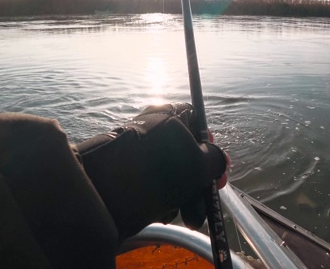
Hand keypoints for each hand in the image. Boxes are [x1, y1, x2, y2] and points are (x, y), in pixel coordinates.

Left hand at [77, 103, 229, 237]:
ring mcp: (138, 147)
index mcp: (170, 114)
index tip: (217, 163)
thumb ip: (216, 160)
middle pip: (185, 149)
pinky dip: (163, 196)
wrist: (109, 191)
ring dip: (184, 192)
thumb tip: (220, 159)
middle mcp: (152, 126)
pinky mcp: (127, 168)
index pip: (196, 121)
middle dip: (199, 176)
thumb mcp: (200, 165)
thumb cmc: (162, 170)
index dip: (209, 143)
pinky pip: (153, 180)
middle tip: (209, 194)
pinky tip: (166, 212)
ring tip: (189, 214)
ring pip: (170, 168)